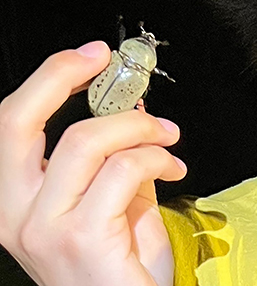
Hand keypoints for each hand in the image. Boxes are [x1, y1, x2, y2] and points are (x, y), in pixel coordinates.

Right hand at [0, 42, 186, 285]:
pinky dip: (158, 157)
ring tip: (168, 137)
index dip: (49, 78)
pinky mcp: (81, 238)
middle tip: (112, 66)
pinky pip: (125, 168)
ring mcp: (44, 228)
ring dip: (140, 126)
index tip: (91, 56)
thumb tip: (129, 104)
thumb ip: (115, 156)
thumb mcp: (113, 202)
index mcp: (14, 202)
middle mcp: (15, 215)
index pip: (10, 124)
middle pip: (18, 121)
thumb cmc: (120, 268)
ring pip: (85, 139)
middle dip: (64, 76)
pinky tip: (175, 167)